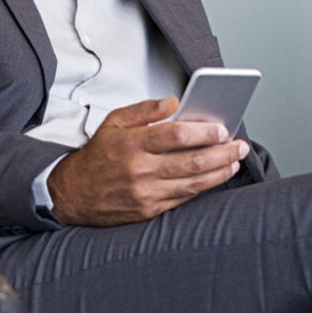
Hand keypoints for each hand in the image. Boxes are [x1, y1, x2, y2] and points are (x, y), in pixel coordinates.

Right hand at [46, 97, 248, 225]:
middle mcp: (141, 169)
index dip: (204, 131)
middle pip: (193, 161)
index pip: (177, 135)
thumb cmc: (96, 156)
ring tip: (234, 161)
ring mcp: (146, 193)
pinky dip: (202, 187)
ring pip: (194, 183)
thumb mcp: (113, 122)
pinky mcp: (149, 210)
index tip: (222, 128)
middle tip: (240, 146)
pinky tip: (214, 177)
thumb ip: (145, 110)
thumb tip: (174, 102)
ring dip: (219, 172)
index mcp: (132, 143)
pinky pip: (183, 198)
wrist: (72, 194)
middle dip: (223, 153)